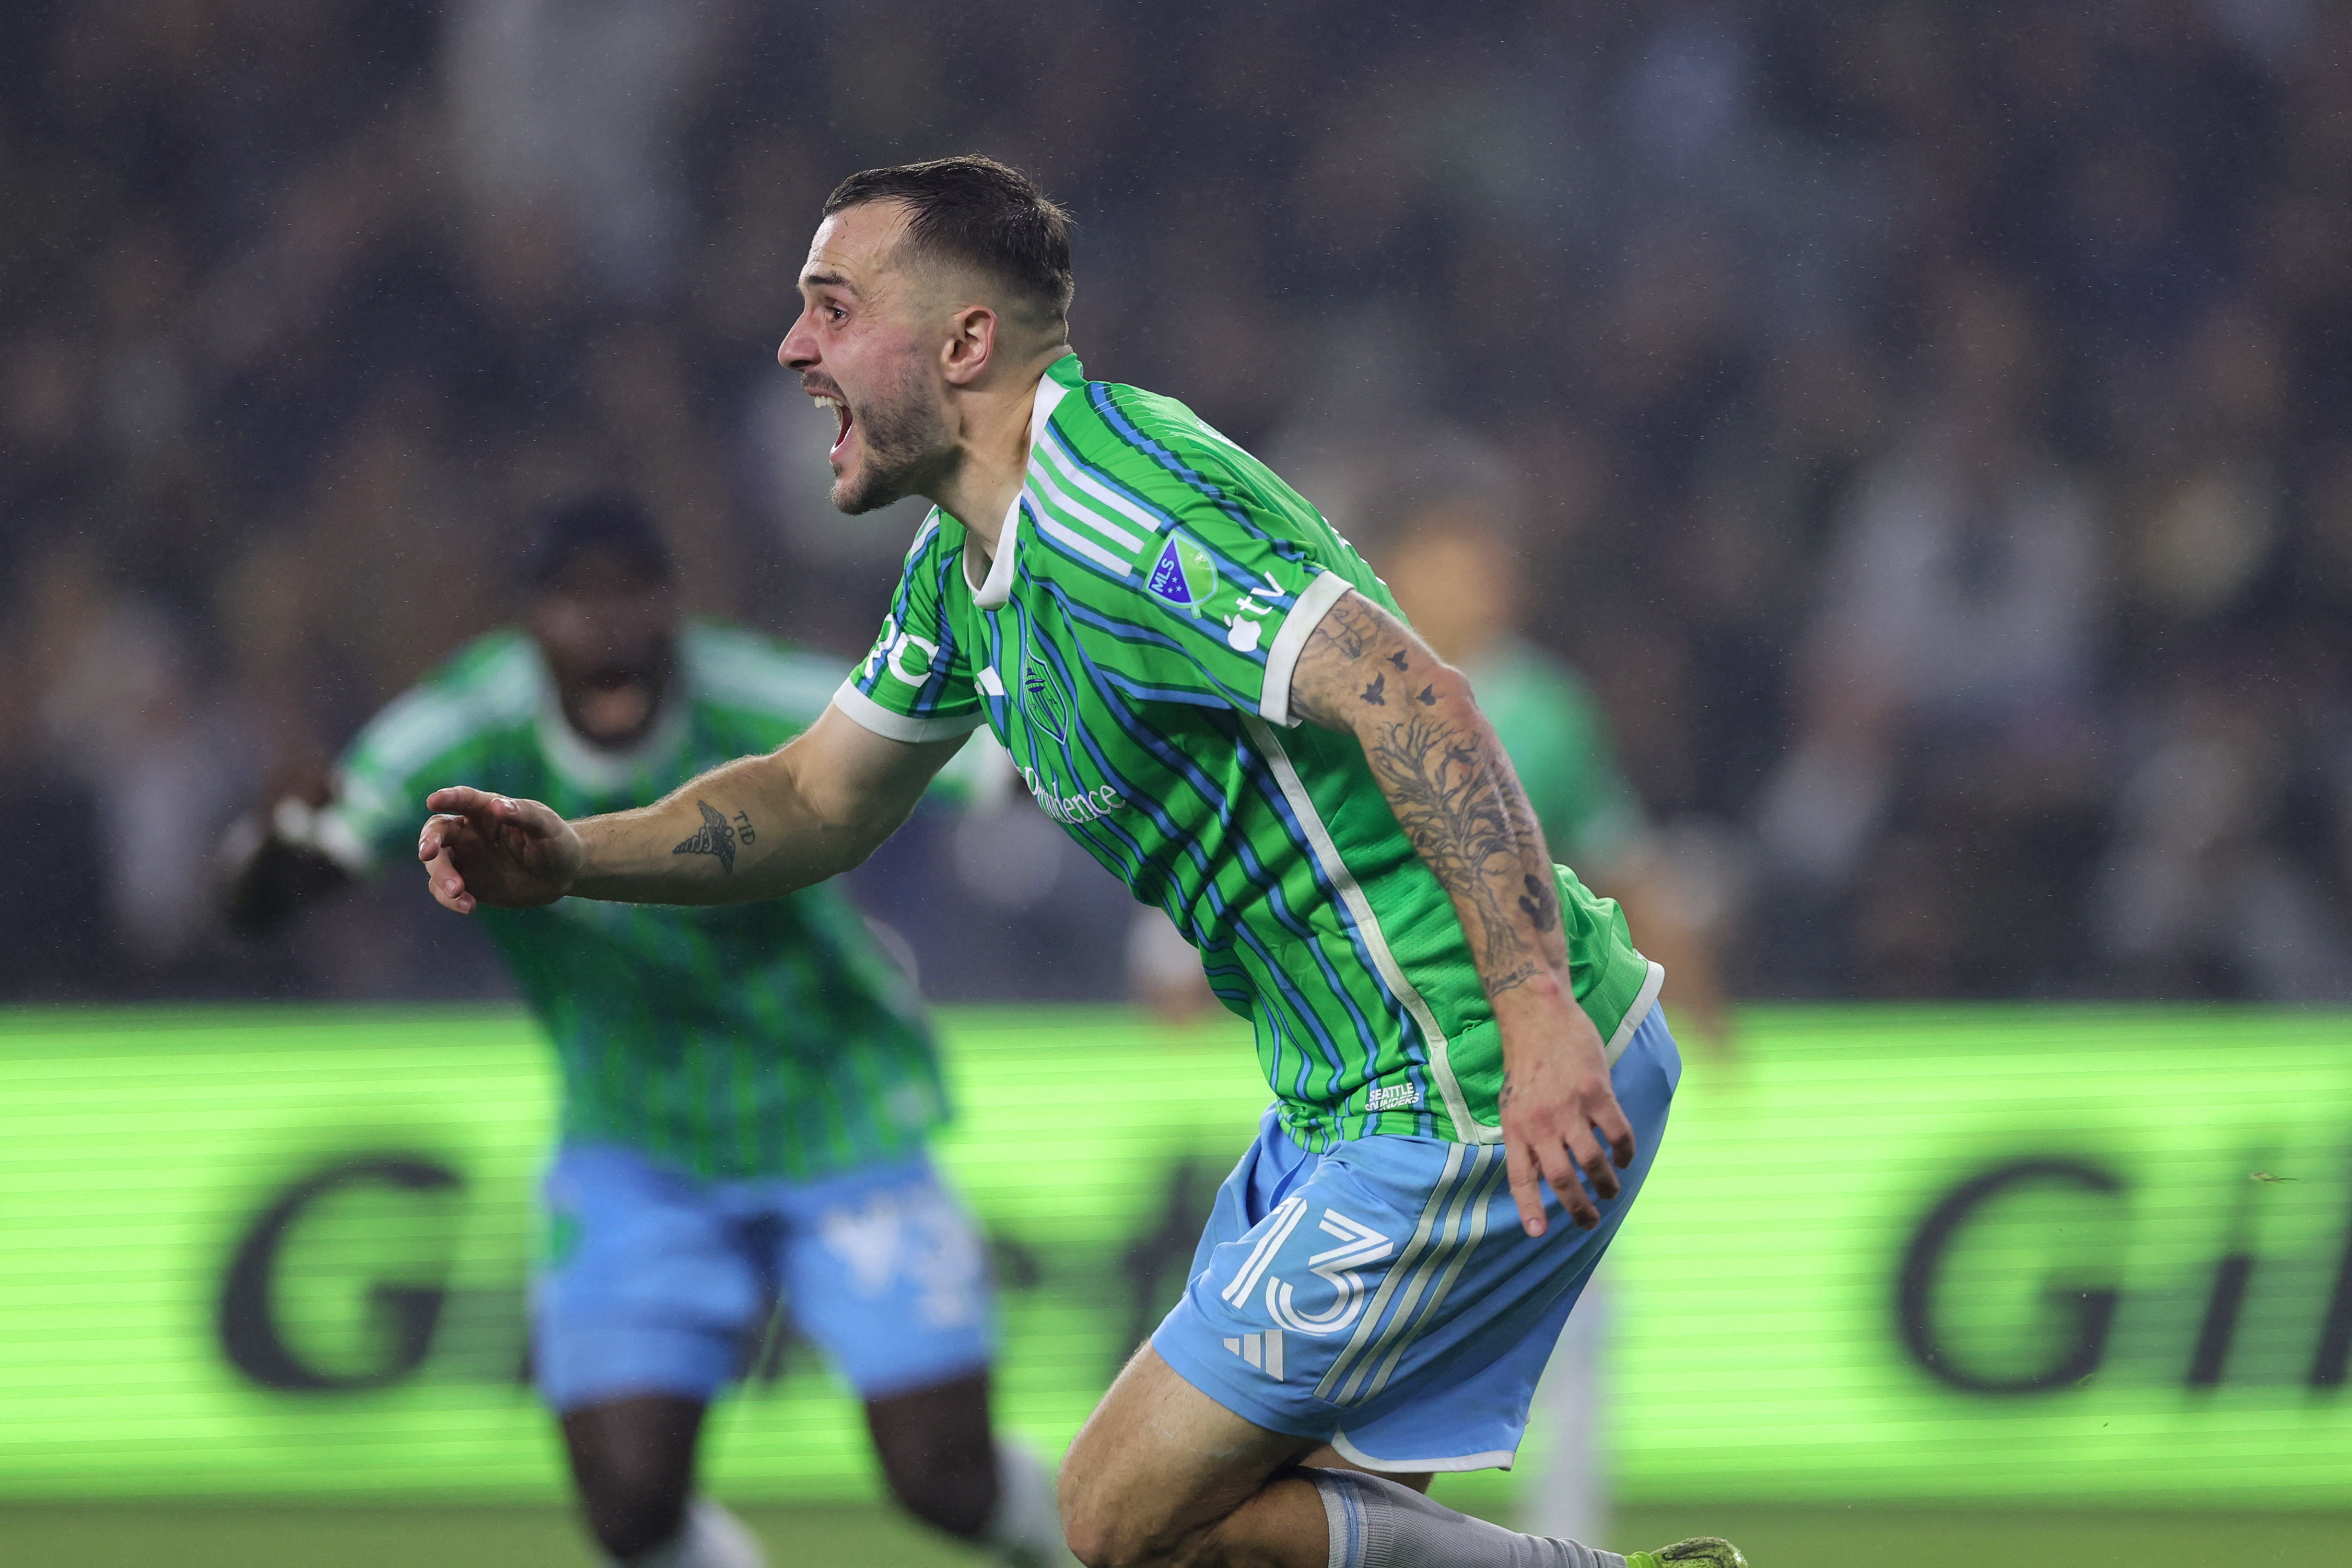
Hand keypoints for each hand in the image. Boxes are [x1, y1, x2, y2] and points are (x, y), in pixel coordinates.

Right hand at [417, 786, 581, 912]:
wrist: (563, 875)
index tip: (432, 802)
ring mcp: (466, 858)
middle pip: (438, 831)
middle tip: (427, 855)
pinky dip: (450, 900)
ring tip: (460, 893)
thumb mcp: (546, 827)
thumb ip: (524, 814)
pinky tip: (469, 906)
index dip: (447, 798)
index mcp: (488, 811)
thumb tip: (497, 806)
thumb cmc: (556, 842)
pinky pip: (445, 890)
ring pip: (436, 863)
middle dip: (428, 842)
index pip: (463, 799)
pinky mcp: (468, 883)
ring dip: (441, 877)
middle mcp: (471, 832)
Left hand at [1496, 981, 1636, 1237]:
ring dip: (1605, 1184)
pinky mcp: (1595, 1091)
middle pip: (1561, 1179)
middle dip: (1578, 1208)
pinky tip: (1624, 1158)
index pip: (1520, 1177)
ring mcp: (1568, 1107)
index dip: (1528, 1207)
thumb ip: (1525, 1139)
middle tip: (1590, 1222)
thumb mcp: (1512, 1104)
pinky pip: (1616, 1133)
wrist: (1537, 1015)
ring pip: (1592, 1161)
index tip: (1537, 1233)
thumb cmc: (1525, 1063)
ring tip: (1610, 1190)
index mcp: (1515, 1127)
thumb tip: (1540, 1176)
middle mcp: (1539, 1122)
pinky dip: (1624, 1152)